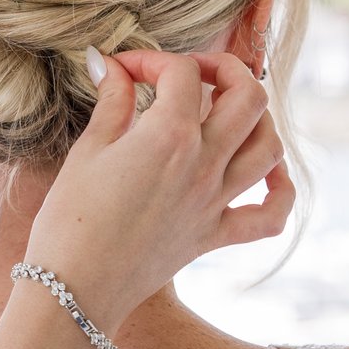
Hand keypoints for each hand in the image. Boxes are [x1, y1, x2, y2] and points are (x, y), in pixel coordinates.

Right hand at [23, 49, 292, 327]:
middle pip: (248, 95)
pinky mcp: (215, 236)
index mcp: (169, 136)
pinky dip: (279, 191)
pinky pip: (270, 215)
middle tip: (190, 73)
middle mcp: (204, 164)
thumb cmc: (69, 220)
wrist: (75, 288)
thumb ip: (110, 102)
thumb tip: (110, 65)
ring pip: (269, 146)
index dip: (150, 60)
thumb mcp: (87, 150)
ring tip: (225, 111)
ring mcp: (215, 202)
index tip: (122, 70)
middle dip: (223, 68)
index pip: (180, 72)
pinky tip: (267, 173)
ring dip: (256, 118)